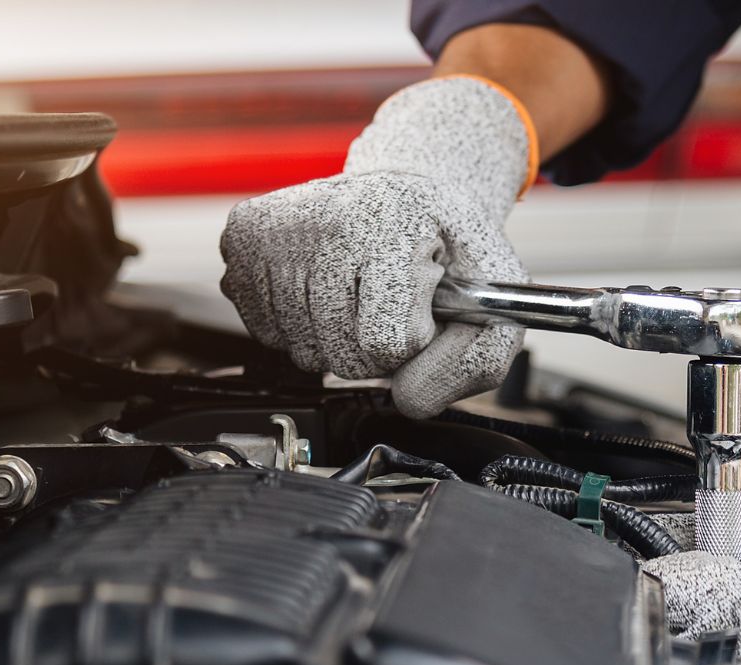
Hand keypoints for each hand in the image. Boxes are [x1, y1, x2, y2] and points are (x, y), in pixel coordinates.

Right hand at [220, 77, 531, 418]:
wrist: (410, 189)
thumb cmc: (451, 246)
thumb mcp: (497, 298)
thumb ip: (474, 362)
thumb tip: (407, 398)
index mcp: (394, 224)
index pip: (387, 343)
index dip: (414, 341)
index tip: (424, 302)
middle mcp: (327, 218)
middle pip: (343, 355)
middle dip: (375, 346)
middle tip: (392, 296)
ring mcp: (278, 228)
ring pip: (304, 352)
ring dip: (337, 338)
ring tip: (360, 288)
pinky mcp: (243, 238)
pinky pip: (267, 334)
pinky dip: (302, 326)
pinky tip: (325, 285)